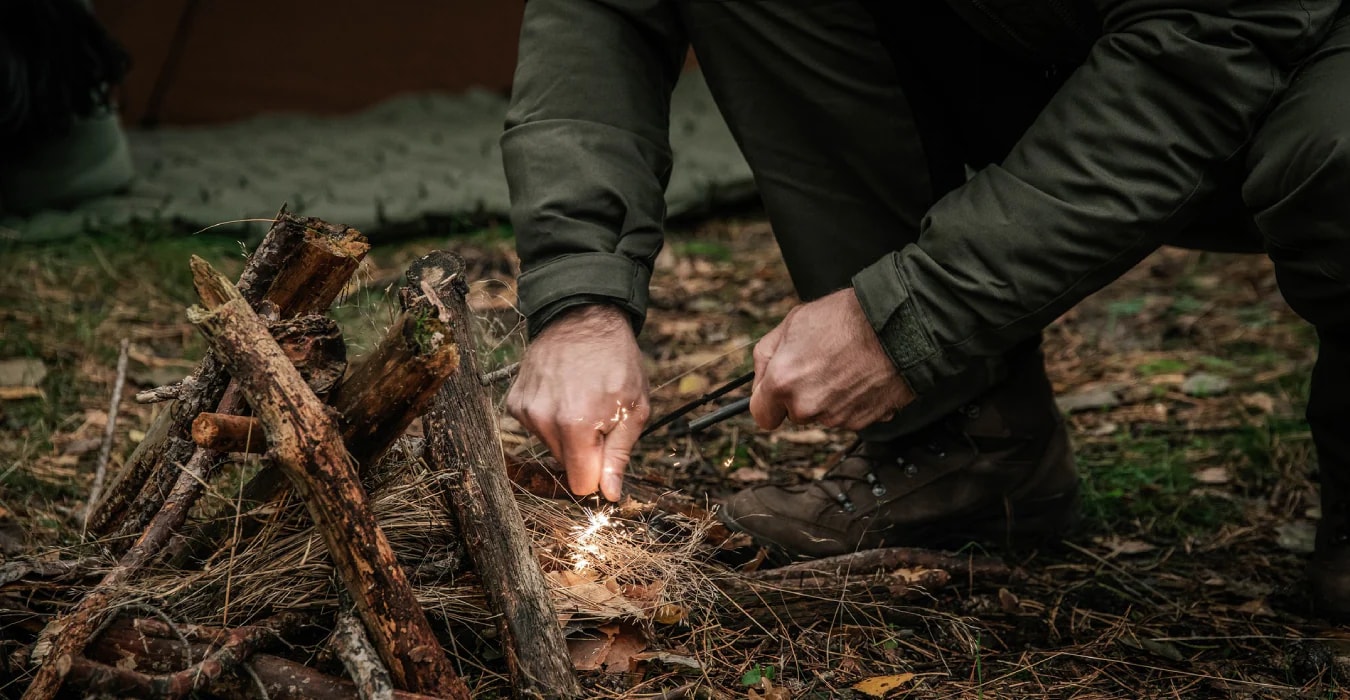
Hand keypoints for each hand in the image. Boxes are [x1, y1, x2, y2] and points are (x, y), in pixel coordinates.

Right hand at [506, 304, 649, 500]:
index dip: (598, 476)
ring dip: (567, 433)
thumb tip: (610, 494)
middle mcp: (544, 421)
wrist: (584, 316)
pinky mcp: (515, 402)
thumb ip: (619, 455)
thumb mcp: (634, 408)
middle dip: (584, 451)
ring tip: (581, 399)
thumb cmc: (616, 360)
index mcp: (576, 426)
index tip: (607, 458)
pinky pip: (536, 428)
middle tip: (599, 416)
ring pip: (550, 447)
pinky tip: (563, 393)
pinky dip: (551, 418)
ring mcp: (525, 410)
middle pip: (565, 466)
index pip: (580, 484)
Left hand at [749, 288, 913, 430]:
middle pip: (795, 414)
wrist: (897, 325)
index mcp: (782, 383)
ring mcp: (836, 417)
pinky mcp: (862, 422)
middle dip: (802, 395)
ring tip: (844, 365)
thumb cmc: (846, 318)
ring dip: (828, 397)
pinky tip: (860, 375)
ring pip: (822, 414)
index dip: (769, 401)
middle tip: (820, 365)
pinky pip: (848, 415)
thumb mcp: (792, 322)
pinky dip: (852, 401)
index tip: (778, 390)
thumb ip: (767, 355)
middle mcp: (807, 407)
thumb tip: (760, 376)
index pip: (762, 415)